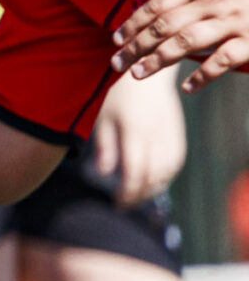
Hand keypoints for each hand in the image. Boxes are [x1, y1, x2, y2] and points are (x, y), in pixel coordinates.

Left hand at [89, 68, 187, 205]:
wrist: (147, 75)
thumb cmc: (117, 95)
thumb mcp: (103, 117)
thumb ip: (105, 146)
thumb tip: (103, 174)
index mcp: (134, 132)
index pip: (134, 171)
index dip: (127, 192)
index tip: (117, 203)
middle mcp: (156, 136)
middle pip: (152, 177)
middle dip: (138, 195)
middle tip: (123, 205)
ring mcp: (170, 135)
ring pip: (167, 172)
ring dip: (153, 189)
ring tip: (136, 197)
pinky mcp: (177, 134)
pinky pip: (176, 162)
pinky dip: (166, 177)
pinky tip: (153, 183)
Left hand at [112, 0, 248, 88]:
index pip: (157, 6)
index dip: (133, 23)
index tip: (115, 40)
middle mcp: (214, 2)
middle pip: (164, 25)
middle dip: (136, 45)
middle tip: (116, 63)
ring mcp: (233, 21)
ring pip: (185, 41)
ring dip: (157, 59)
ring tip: (138, 74)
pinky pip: (222, 59)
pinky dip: (203, 74)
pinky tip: (187, 87)